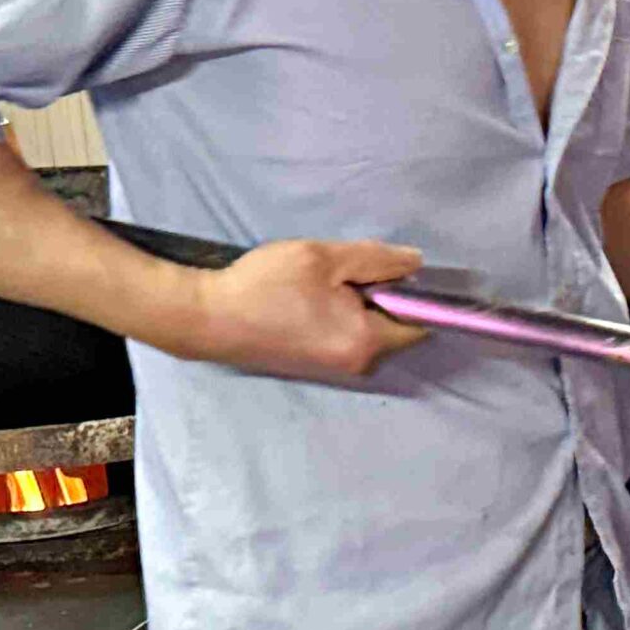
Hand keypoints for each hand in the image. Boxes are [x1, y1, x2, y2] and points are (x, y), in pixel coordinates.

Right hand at [172, 239, 429, 378]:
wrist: (207, 318)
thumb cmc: (265, 285)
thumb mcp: (326, 259)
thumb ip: (379, 260)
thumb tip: (418, 264)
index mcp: (368, 342)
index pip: (422, 322)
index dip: (418, 294)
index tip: (394, 270)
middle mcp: (360, 365)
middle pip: (397, 327)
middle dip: (385, 297)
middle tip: (346, 271)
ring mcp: (339, 371)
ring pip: (372, 330)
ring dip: (361, 304)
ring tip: (324, 284)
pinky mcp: (319, 366)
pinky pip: (350, 337)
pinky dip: (343, 316)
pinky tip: (312, 299)